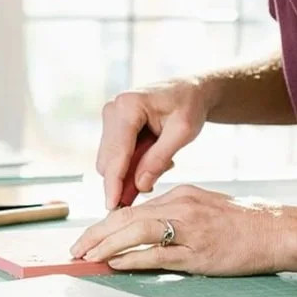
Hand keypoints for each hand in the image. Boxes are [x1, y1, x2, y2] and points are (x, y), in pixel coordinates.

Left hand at [70, 185, 291, 275]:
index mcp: (177, 195)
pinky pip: (159, 254)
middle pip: (126, 218)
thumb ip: (172, 211)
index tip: (87, 236)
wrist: (276, 231)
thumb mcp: (201, 204)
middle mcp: (179, 207)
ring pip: (136, 232)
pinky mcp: (199, 252)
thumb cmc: (240, 222)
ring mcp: (188, 229)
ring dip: (106, 244)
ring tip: (87, 256)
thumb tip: (143, 222)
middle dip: (96, 233)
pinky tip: (115, 262)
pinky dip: (133, 257)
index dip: (104, 223)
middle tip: (76, 248)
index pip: (131, 209)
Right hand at [98, 78, 211, 209]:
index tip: (112, 206)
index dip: (114, 182)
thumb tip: (139, 186)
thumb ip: (159, 159)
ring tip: (161, 164)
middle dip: (124, 179)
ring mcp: (109, 117)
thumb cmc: (189, 106)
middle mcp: (111, 110)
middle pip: (107, 160)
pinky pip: (114, 155)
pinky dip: (130, 164)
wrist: (188, 89)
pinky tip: (152, 158)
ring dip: (130, 172)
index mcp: (128, 107)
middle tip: (153, 187)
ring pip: (109, 160)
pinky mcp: (111, 125)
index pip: (117, 153)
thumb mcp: (183, 133)